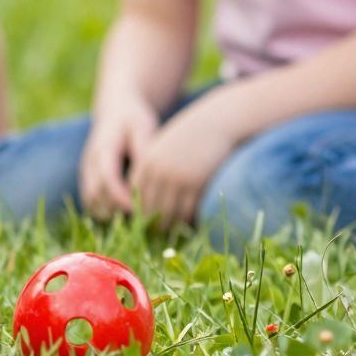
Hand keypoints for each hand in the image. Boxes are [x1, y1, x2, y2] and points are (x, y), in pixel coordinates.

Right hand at [79, 99, 157, 220]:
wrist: (115, 109)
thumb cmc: (133, 118)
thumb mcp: (143, 127)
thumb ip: (144, 150)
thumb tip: (149, 175)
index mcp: (104, 148)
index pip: (107, 177)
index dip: (120, 196)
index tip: (137, 208)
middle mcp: (90, 162)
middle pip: (95, 194)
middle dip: (115, 210)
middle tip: (140, 217)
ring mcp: (86, 170)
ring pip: (90, 201)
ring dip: (109, 213)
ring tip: (133, 218)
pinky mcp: (87, 177)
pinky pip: (90, 201)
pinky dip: (104, 211)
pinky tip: (124, 214)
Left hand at [128, 101, 241, 228]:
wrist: (218, 122)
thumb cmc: (192, 135)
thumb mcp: (166, 148)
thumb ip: (154, 169)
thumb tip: (149, 198)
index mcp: (147, 161)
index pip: (138, 194)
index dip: (142, 209)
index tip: (149, 220)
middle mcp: (158, 171)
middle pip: (151, 207)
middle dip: (156, 222)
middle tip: (162, 232)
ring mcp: (176, 178)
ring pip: (169, 212)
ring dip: (173, 224)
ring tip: (177, 231)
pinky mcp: (195, 183)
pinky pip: (188, 210)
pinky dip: (189, 219)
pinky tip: (192, 222)